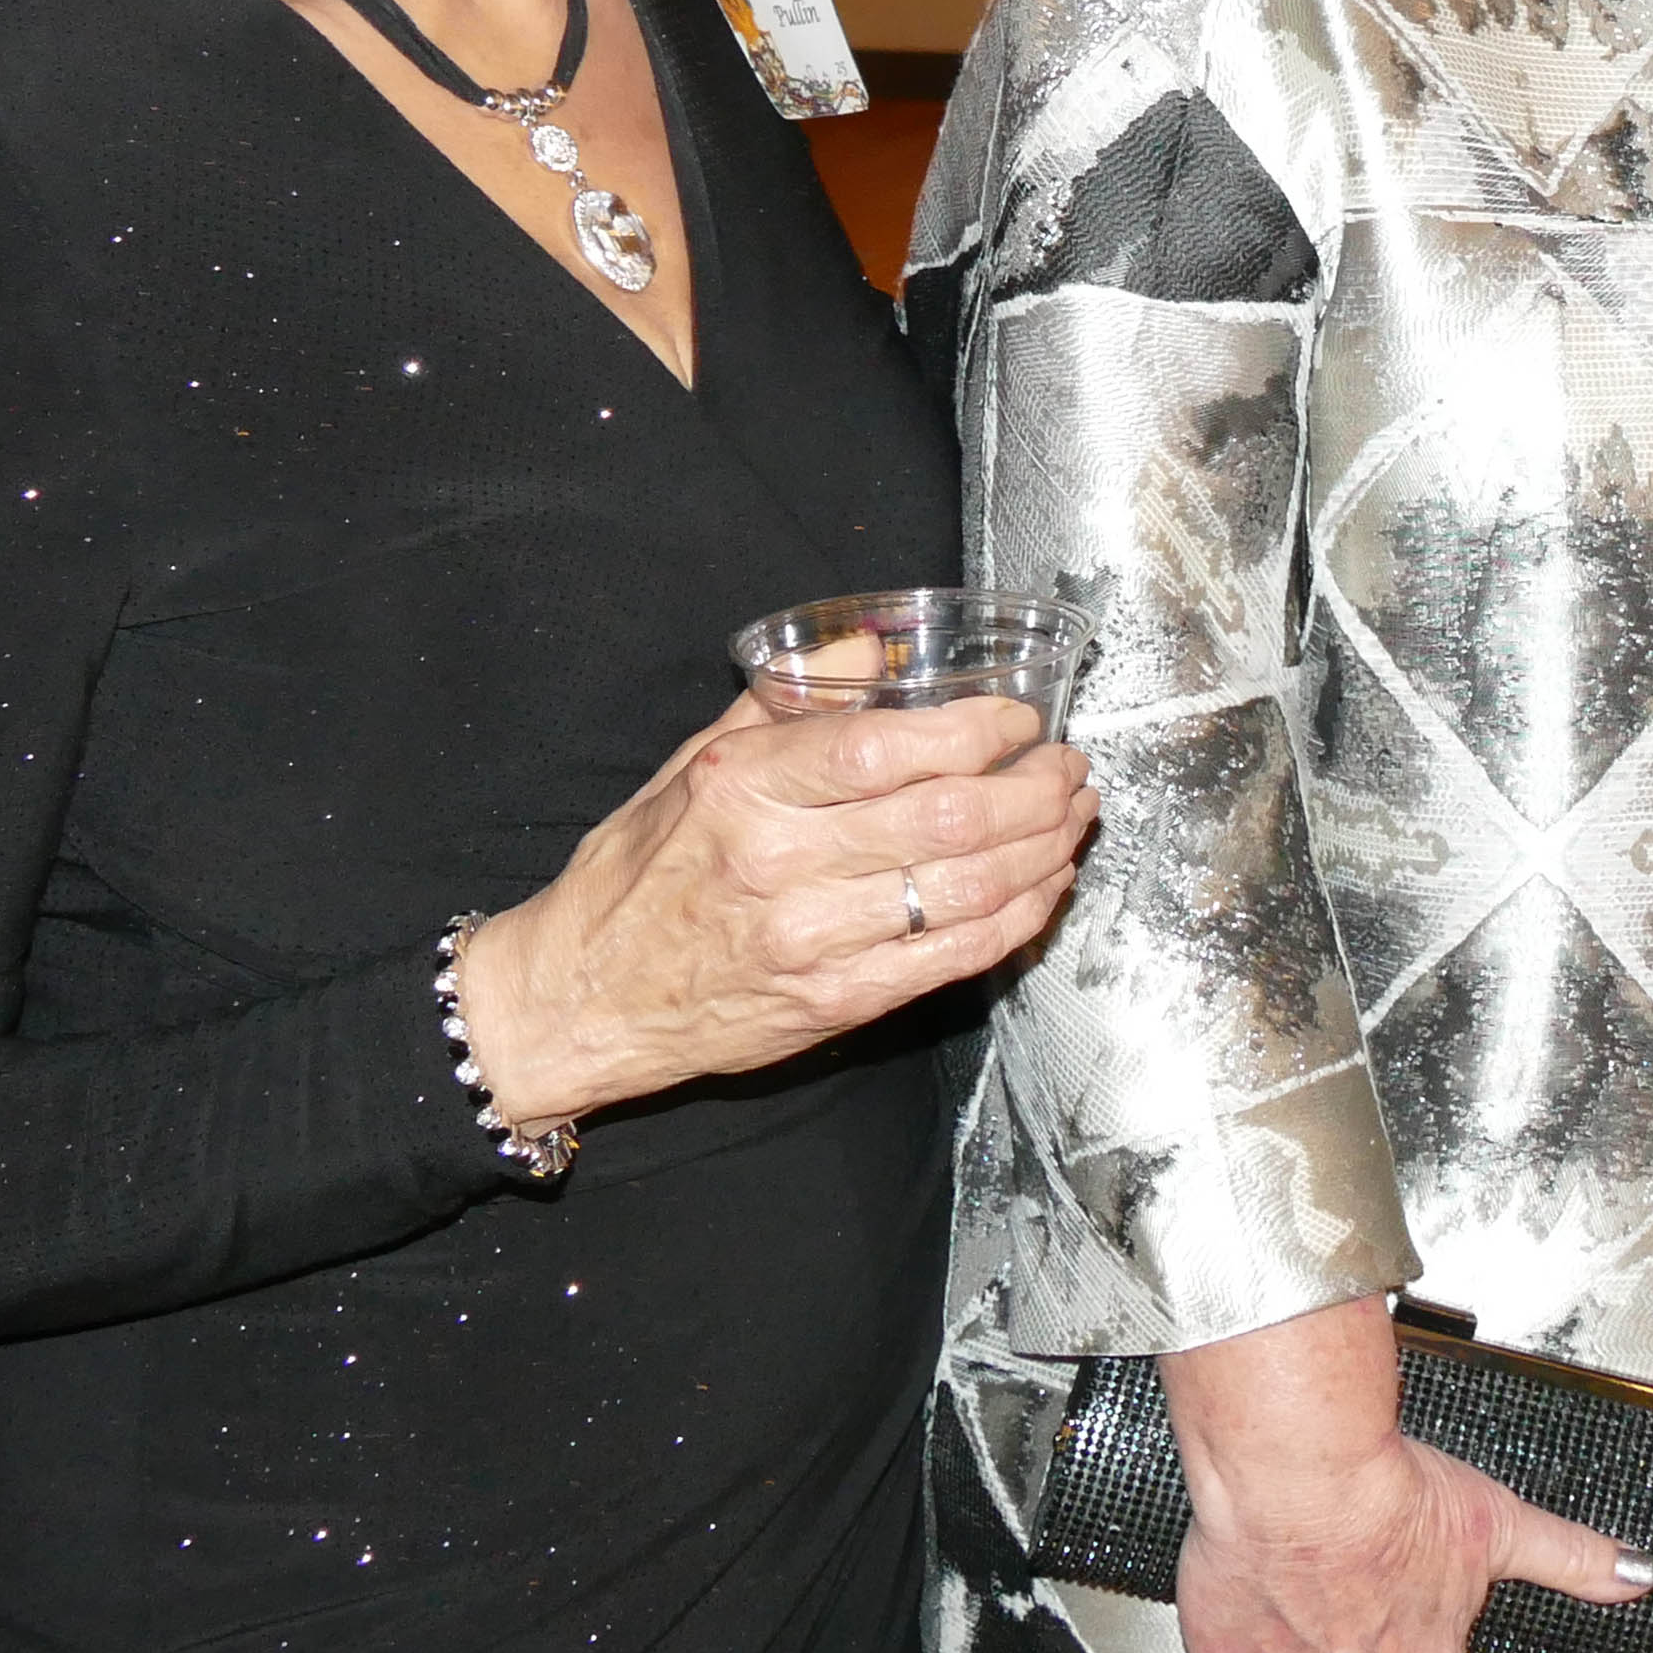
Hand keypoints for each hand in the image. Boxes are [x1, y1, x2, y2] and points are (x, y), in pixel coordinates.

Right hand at [452, 692, 1094, 1128]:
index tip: (1021, 718)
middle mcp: (780, 864)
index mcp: (744, 790)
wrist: (581, 998)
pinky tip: (1044, 886)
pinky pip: (956, 957)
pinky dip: (1019, 917)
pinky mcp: (837, 1002)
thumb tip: (866, 650)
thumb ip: (782, 706)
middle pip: (951, 818)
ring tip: (1072, 817)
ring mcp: (812, 940)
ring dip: (1044, 848)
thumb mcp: (690, 767)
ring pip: (970, 888)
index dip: (978, 730)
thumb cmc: (636, 876)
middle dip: (1036, 786)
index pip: (888, 749)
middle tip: (1067, 767)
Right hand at [1161, 1294, 1652, 1652]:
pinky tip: (1271, 1585)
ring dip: (1310, 1644)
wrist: (1302, 1470)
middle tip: (1366, 1583)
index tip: (1421, 1621)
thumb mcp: (1501, 1526)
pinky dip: (1250, 1635)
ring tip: (1319, 1576)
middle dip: (1368, 1650)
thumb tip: (1634, 1575)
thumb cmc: (1392, 1496)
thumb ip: (1570, 1560)